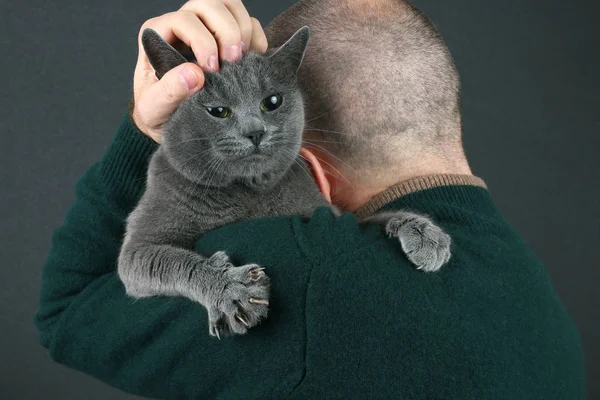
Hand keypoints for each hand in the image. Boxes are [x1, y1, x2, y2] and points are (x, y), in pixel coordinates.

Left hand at [130, 0, 268, 142]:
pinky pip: (248, 22)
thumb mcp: (154, 107)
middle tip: (232, 61)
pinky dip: (256, 38)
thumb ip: (169, 92)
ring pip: (229, 5)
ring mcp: (206, 29)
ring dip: (243, 30)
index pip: (184, 20)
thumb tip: (194, 74)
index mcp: (158, 36)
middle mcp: (182, 26)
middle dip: (226, 31)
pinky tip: (252, 60)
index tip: (212, 69)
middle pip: (209, 4)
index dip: (202, 40)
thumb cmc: (157, 112)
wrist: (170, 123)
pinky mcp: (226, 39)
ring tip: (242, 60)